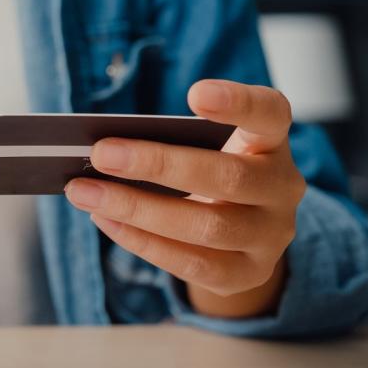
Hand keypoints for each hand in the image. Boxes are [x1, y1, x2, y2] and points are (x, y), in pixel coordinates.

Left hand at [64, 80, 305, 317]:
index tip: (194, 94)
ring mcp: (272, 235)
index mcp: (271, 141)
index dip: (237, 102)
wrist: (241, 230)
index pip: (269, 113)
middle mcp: (283, 187)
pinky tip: (104, 220)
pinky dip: (141, 241)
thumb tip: (103, 147)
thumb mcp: (200, 146)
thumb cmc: (208, 169)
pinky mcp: (249, 273)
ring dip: (136, 209)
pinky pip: (192, 263)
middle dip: (157, 165)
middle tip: (101, 154)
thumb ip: (167, 139)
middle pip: (227, 177)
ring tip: (85, 192)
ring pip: (207, 227)